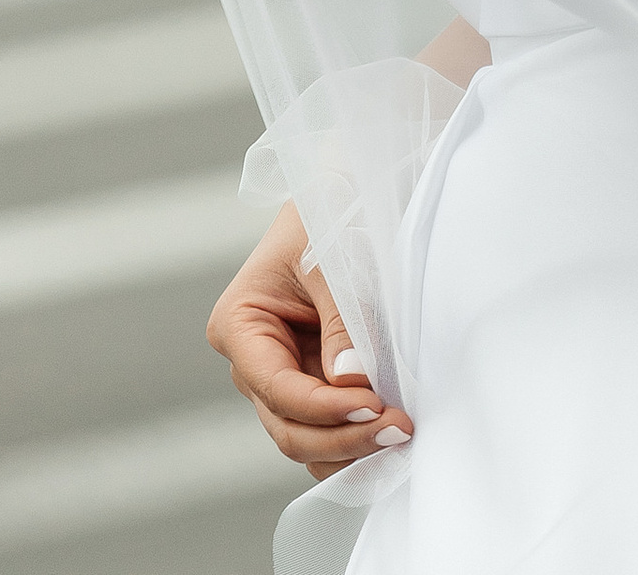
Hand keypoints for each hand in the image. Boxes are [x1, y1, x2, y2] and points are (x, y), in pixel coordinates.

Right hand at [208, 202, 409, 473]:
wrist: (344, 191)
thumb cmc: (330, 211)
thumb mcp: (333, 259)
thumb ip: (341, 322)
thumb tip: (350, 385)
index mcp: (239, 325)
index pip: (277, 388)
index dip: (323, 408)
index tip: (373, 405)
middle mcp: (252, 361)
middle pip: (288, 426)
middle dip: (341, 435)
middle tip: (396, 429)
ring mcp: (281, 377)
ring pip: (305, 440)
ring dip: (350, 446)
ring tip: (398, 433)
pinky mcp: (312, 383)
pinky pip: (326, 429)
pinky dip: (353, 438)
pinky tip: (388, 432)